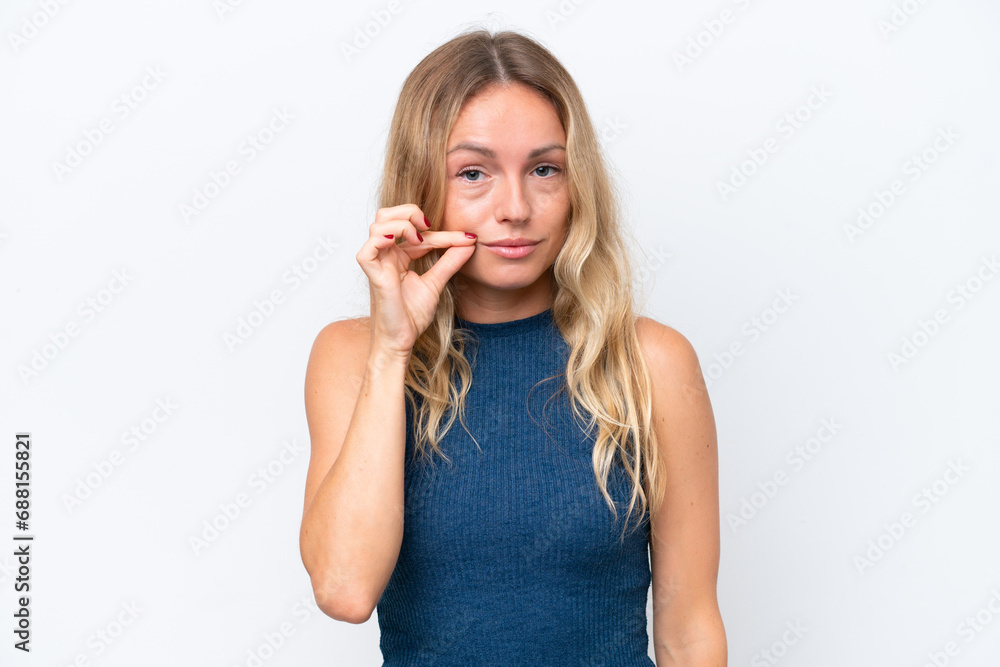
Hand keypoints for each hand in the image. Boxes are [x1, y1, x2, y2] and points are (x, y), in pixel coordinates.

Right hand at [356, 204, 476, 356]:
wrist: (401, 339)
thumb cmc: (411, 316)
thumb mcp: (436, 283)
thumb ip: (450, 262)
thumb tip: (469, 243)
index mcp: (398, 255)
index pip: (418, 232)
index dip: (444, 233)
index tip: (468, 239)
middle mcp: (386, 255)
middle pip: (388, 214)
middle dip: (410, 211)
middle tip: (430, 226)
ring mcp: (377, 262)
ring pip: (379, 224)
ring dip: (402, 223)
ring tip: (419, 237)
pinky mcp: (371, 273)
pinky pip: (368, 247)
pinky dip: (385, 237)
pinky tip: (404, 243)